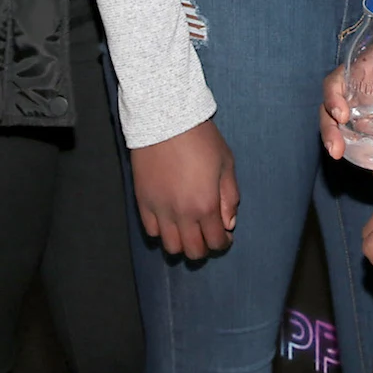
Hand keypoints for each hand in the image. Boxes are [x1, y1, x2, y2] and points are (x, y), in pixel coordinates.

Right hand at [129, 119, 239, 259]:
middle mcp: (182, 214)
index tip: (225, 236)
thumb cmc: (201, 139)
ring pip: (170, 246)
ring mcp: (160, 210)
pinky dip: (162, 231)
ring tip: (189, 230)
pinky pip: (151, 231)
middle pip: (193, 251)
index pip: (216, 242)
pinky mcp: (143, 202)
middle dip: (204, 248)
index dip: (223, 243)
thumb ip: (229, 197)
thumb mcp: (226, 163)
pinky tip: (170, 220)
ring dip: (182, 243)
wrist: (166, 120)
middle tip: (208, 235)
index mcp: (206, 205)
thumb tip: (228, 223)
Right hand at [320, 18, 372, 182]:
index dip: (333, 99)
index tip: (342, 115)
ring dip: (358, 157)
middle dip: (331, 134)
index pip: (334, 83)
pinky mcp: (372, 128)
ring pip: (348, 135)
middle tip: (336, 152)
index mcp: (356, 72)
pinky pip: (367, 145)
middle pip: (331, 115)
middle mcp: (353, 94)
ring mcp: (360, 112)